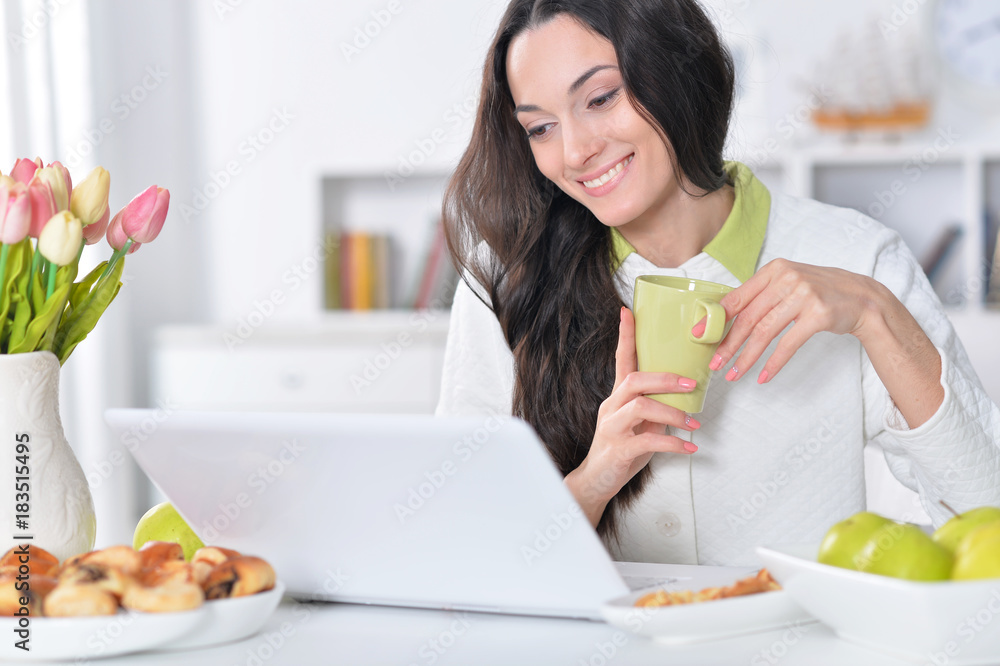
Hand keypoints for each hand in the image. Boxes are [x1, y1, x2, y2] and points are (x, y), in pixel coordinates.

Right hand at [565, 307, 699, 526]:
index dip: (625, 335)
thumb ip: (655, 407)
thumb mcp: (638, 424)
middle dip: (665, 379)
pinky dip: (672, 444)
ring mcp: (612, 428)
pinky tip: (689, 448)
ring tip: (693, 423)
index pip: (621, 359)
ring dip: (672, 413)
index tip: (629, 312)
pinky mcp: (617, 450)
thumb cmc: (620, 449)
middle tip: (690, 385)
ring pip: (640, 408)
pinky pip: (647, 442)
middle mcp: (611, 407)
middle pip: (633, 380)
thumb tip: (685, 396)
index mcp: (617, 397)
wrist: (596, 481)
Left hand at [709, 258, 882, 383]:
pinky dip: (774, 363)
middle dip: (728, 344)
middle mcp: (787, 278)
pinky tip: (763, 376)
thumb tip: (724, 318)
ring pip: (765, 332)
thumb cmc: (819, 292)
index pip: (737, 298)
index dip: (715, 319)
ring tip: (734, 374)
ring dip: (747, 357)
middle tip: (715, 363)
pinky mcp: (818, 315)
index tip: (698, 337)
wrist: (862, 296)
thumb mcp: (789, 284)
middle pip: (748, 318)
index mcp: (774, 270)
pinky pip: (788, 344)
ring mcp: (804, 295)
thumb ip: (761, 296)